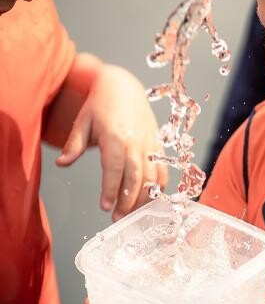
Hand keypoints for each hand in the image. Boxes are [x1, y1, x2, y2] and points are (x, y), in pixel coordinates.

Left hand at [55, 64, 167, 220]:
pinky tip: (153, 198)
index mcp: (115, 137)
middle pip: (136, 176)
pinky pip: (162, 168)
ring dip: (144, 196)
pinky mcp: (158, 144)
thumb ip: (73, 145)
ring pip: (152, 175)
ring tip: (134, 213)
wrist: (124, 86)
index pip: (114, 169)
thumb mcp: (83, 122)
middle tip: (119, 218)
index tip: (105, 207)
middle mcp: (136, 142)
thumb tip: (62, 164)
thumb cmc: (100, 104)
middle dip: (128, 200)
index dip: (111, 189)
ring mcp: (150, 143)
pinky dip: (160, 185)